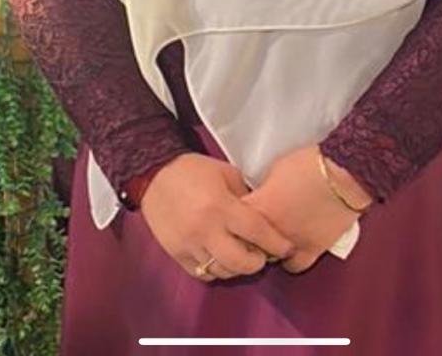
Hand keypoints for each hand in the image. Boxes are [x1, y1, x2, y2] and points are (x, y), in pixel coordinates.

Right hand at [140, 153, 292, 280]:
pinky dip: (215, 270)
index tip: (287, 247)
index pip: (256, 232)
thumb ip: (245, 196)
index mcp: (220, 205)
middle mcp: (205, 229)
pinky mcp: (176, 253)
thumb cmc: (193, 170)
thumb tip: (262, 216)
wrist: (154, 173)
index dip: (276, 243)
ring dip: (237, 268)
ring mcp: (189, 244)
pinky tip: (220, 258)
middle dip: (258, 263)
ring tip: (242, 257)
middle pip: (240, 262)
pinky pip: (202, 273)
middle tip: (263, 256)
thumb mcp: (226, 173)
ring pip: (222, 271)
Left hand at [243, 146, 370, 273]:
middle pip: (246, 244)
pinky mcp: (312, 251)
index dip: (231, 219)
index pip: (231, 222)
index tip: (233, 216)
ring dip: (266, 250)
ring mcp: (291, 243)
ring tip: (268, 239)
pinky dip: (290, 260)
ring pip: (267, 259)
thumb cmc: (309, 165)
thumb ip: (262, 190)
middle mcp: (271, 230)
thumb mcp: (275, 169)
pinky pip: (294, 266)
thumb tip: (258, 199)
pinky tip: (290, 249)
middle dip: (244, 238)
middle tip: (247, 229)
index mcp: (259, 207)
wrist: (342, 174)